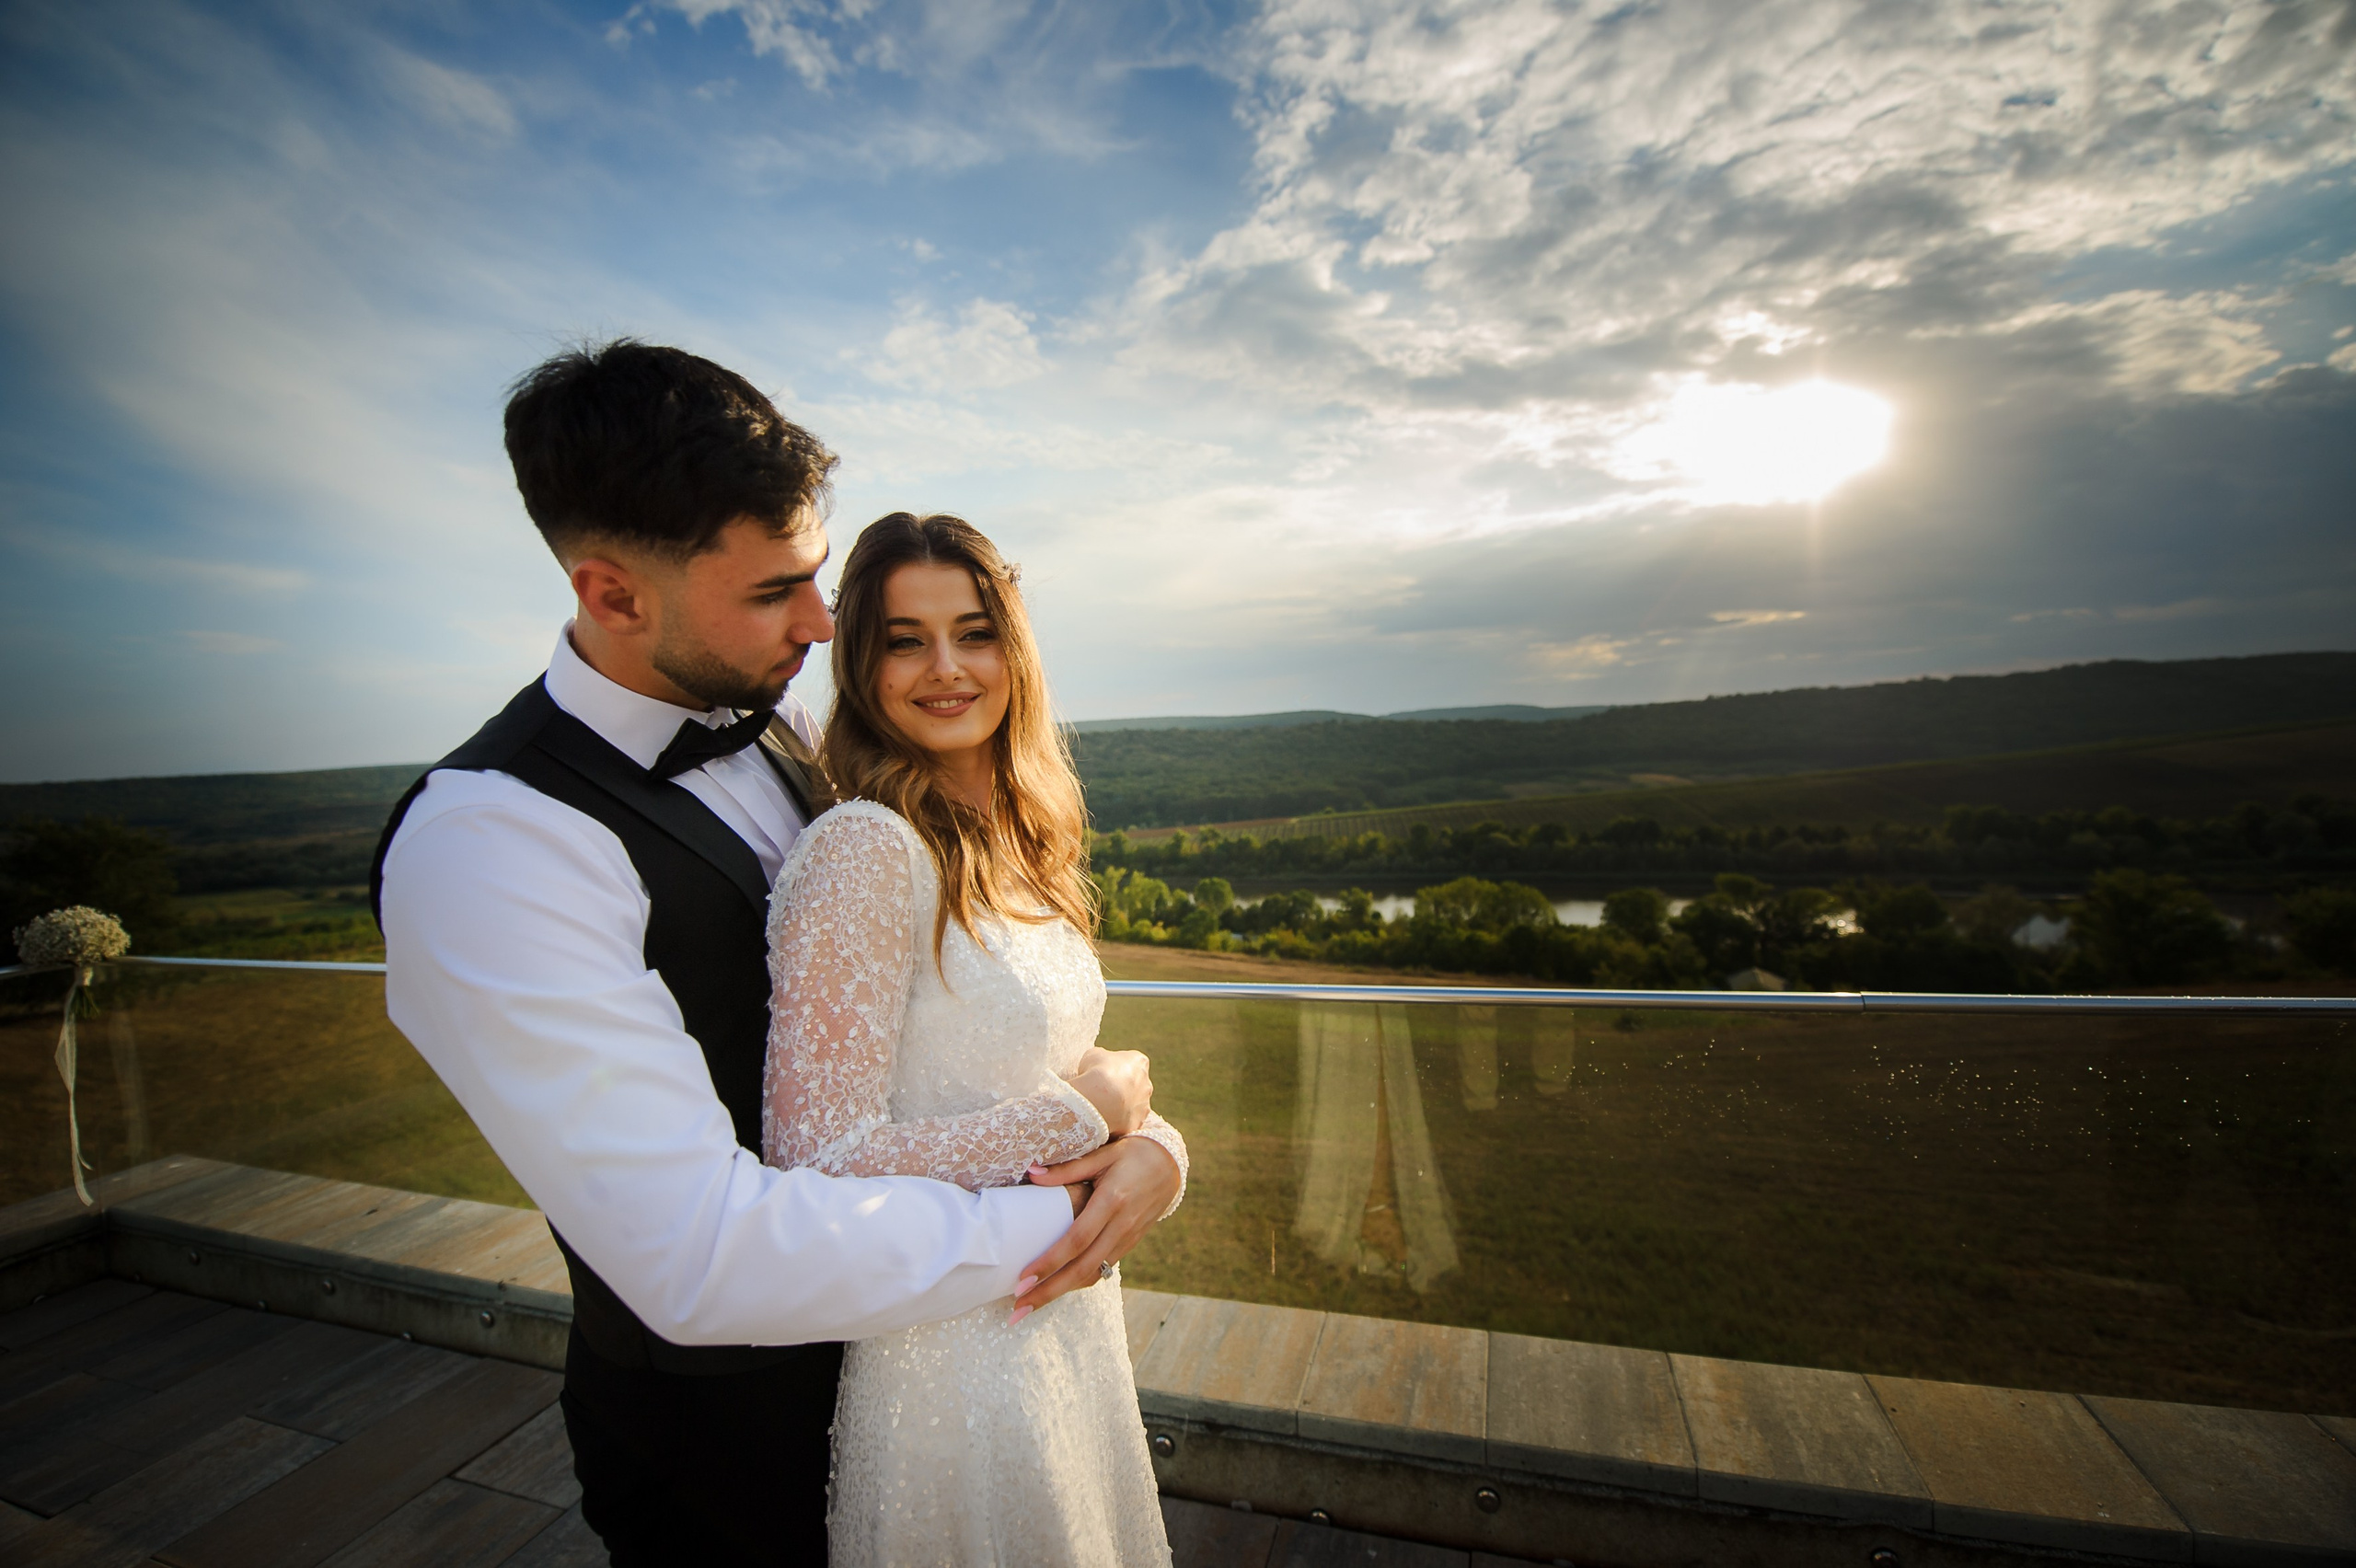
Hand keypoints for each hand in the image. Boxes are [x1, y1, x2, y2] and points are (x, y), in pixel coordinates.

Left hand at [1010, 1137, 1179, 1321]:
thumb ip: (1066, 1168)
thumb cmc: (1131, 1155)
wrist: (1170, 1165)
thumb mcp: (1102, 1154)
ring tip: (1029, 1306)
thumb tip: (1031, 1174)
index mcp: (1111, 1202)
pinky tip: (1055, 1289)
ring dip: (1060, 1293)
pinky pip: (1101, 1270)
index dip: (1049, 1262)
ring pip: (1092, 1275)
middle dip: (1049, 1291)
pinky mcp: (1129, 1245)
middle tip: (1019, 1309)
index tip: (1022, 1279)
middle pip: (1082, 1268)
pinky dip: (1077, 1282)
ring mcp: (1127, 1239)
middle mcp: (1120, 1226)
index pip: (1076, 1240)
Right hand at [1065, 1047, 1151, 1136]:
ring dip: (1123, 1105)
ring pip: (1135, 1104)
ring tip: (1103, 1106)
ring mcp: (1144, 1104)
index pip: (1133, 1062)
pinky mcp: (1137, 1122)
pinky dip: (1119, 1120)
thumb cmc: (1095, 1072)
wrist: (1097, 1099)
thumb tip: (1100, 1062)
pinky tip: (1105, 1118)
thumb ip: (1102, 1057)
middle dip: (1123, 1087)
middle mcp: (1147, 1083)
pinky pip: (1128, 1121)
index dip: (1118, 1067)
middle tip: (1104, 1091)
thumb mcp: (1094, 1055)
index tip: (1105, 1072)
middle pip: (1136, 1084)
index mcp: (1139, 1062)